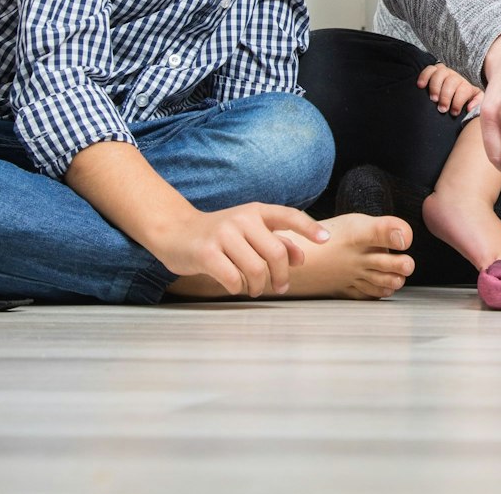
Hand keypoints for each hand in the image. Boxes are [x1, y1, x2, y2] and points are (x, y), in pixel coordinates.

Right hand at [148, 203, 330, 297]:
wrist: (174, 231)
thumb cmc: (218, 235)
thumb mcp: (248, 231)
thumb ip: (276, 241)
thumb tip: (301, 257)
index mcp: (256, 211)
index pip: (289, 216)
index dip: (309, 228)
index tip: (325, 240)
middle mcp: (242, 219)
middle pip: (276, 253)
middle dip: (281, 276)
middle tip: (279, 288)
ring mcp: (223, 234)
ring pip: (256, 269)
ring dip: (259, 286)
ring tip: (255, 289)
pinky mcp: (206, 252)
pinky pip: (233, 279)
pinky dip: (238, 288)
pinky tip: (235, 286)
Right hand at [417, 62, 482, 115]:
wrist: (454, 95)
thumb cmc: (463, 103)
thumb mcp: (474, 103)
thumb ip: (477, 104)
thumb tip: (469, 108)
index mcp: (467, 86)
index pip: (464, 89)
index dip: (459, 101)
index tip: (454, 112)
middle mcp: (456, 77)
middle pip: (451, 81)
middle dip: (446, 96)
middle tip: (442, 109)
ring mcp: (445, 72)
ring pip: (440, 73)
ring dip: (435, 86)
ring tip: (433, 99)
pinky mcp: (435, 71)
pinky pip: (429, 69)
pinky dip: (424, 76)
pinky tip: (421, 86)